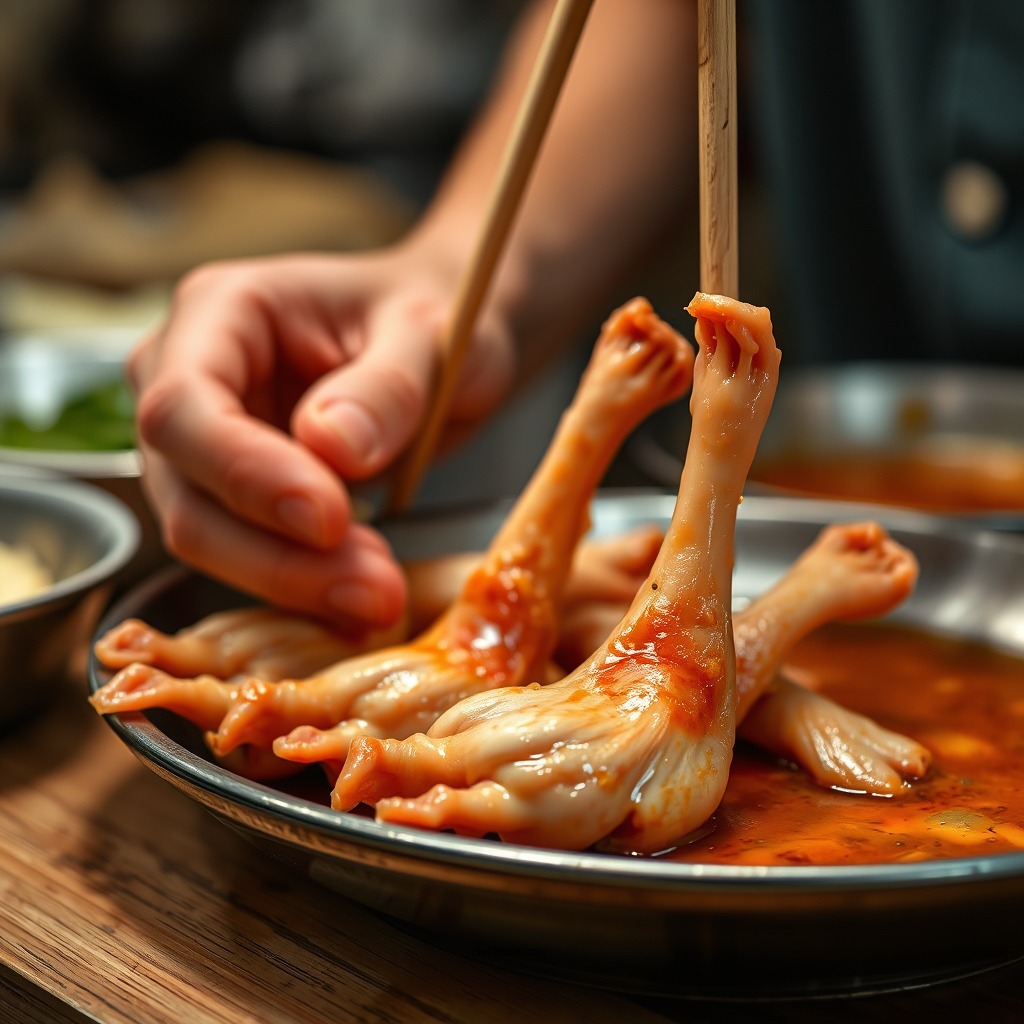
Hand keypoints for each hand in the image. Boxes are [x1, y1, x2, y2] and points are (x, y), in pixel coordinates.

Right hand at [128, 246, 515, 627]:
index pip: (185, 408)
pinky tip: (361, 595)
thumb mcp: (429, 335)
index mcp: (220, 311)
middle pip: (186, 491)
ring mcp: (204, 442)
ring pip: (209, 537)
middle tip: (375, 589)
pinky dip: (303, 584)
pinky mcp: (235, 494)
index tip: (329, 519)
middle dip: (276, 554)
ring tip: (381, 593)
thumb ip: (387, 385)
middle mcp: (188, 377)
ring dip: (293, 580)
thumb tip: (331, 447)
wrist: (435, 343)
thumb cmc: (430, 313)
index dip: (247, 475)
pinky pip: (248, 554)